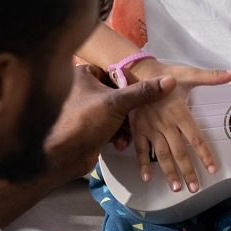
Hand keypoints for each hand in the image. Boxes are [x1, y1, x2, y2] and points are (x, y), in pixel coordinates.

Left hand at [43, 64, 173, 180]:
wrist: (61, 157)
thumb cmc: (83, 122)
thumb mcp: (117, 103)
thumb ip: (143, 92)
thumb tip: (169, 81)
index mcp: (83, 75)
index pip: (114, 73)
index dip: (128, 85)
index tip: (140, 96)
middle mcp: (82, 89)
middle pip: (117, 94)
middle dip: (128, 112)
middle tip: (136, 120)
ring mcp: (85, 110)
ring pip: (115, 112)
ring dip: (124, 125)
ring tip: (126, 135)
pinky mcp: (88, 128)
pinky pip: (109, 126)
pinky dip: (116, 134)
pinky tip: (118, 143)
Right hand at [127, 60, 230, 192]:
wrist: (138, 71)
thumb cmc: (167, 74)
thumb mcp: (190, 74)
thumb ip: (212, 77)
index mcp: (180, 113)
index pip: (196, 139)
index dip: (205, 155)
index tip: (213, 169)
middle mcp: (166, 124)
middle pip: (180, 152)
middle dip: (188, 171)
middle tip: (195, 187)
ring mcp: (151, 128)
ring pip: (162, 155)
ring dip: (169, 172)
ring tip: (177, 188)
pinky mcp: (138, 129)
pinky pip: (140, 149)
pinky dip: (143, 164)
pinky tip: (147, 178)